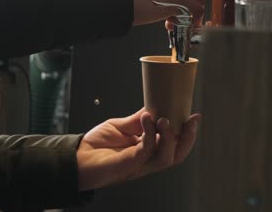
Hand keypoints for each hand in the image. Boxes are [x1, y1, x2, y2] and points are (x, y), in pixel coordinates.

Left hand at [77, 108, 200, 190]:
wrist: (77, 158)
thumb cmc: (96, 145)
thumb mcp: (120, 126)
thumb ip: (137, 120)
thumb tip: (154, 106)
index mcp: (148, 151)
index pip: (174, 144)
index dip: (186, 132)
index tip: (194, 115)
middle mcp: (147, 160)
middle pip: (177, 154)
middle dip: (187, 137)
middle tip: (191, 119)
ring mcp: (140, 165)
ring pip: (167, 157)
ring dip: (170, 136)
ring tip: (164, 119)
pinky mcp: (130, 164)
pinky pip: (146, 151)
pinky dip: (149, 133)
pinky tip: (146, 118)